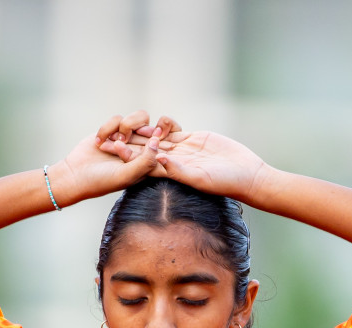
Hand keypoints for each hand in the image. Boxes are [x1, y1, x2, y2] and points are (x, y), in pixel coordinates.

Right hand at [49, 111, 163, 205]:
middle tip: (130, 135)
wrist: (74, 175)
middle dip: (143, 130)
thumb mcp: (126, 175)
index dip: (164, 137)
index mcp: (146, 163)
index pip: (164, 146)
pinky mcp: (112, 130)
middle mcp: (139, 150)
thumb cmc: (101, 181)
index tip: (157, 134)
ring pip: (137, 119)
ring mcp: (126, 139)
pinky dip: (108, 128)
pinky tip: (98, 142)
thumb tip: (157, 141)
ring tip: (114, 141)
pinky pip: (117, 119)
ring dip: (126, 126)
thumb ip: (145, 161)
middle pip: (152, 128)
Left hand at [125, 117, 269, 201]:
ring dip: (142, 131)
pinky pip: (173, 131)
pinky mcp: (193, 139)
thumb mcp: (200, 178)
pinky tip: (152, 120)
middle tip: (107, 133)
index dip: (127, 156)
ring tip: (124, 122)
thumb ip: (179, 170)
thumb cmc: (224, 183)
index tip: (112, 147)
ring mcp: (182, 150)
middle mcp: (173, 162)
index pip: (143, 164)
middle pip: (145, 150)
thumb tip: (159, 161)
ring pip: (157, 138)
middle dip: (127, 142)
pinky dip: (163, 125)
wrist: (244, 174)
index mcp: (171, 174)